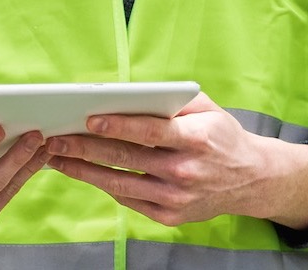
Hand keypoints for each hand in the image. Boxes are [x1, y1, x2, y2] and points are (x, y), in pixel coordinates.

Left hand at [45, 91, 307, 228]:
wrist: (253, 179)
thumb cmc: (219, 134)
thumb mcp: (204, 107)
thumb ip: (167, 97)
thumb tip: (122, 92)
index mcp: (195, 139)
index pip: (150, 131)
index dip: (118, 126)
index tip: (88, 118)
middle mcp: (186, 171)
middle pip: (127, 159)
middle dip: (85, 148)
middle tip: (54, 139)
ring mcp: (178, 198)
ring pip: (121, 184)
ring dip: (83, 171)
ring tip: (55, 158)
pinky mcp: (171, 216)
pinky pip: (130, 201)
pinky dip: (102, 186)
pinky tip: (80, 173)